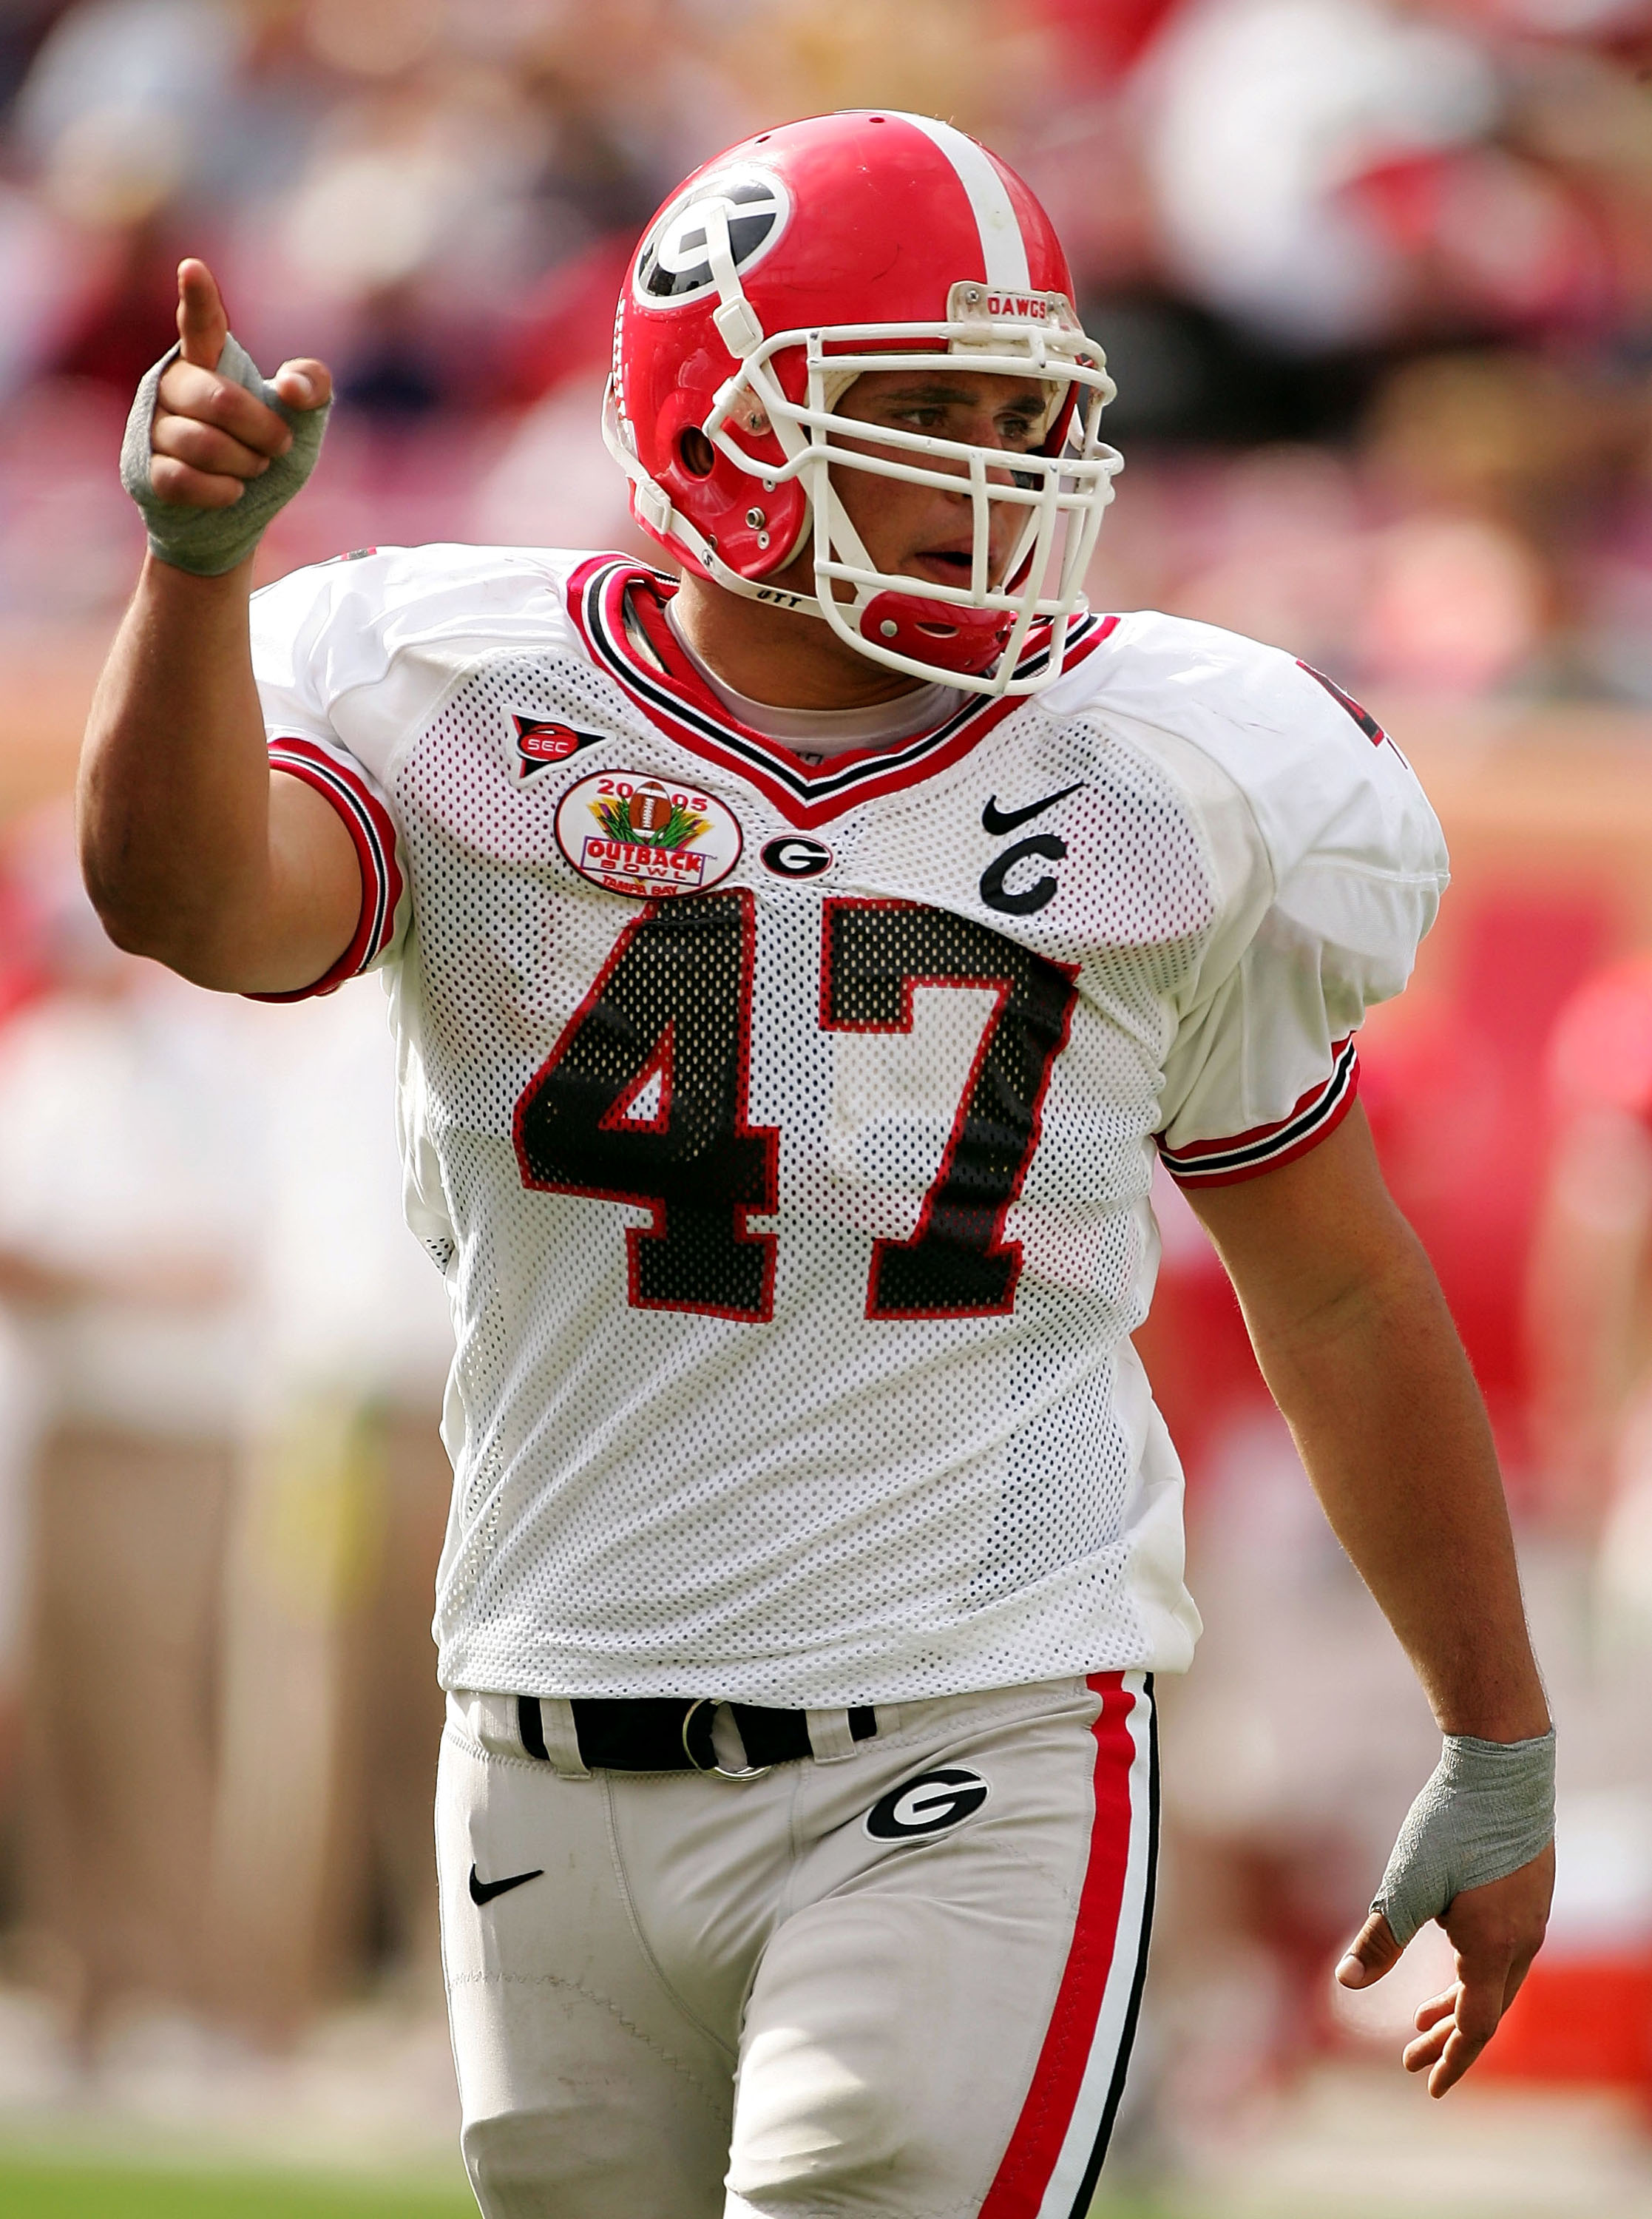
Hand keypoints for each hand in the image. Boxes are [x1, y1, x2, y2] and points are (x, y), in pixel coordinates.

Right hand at [150, 259, 331, 510]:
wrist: (240, 513)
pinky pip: (183, 478)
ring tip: (253, 467)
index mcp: (209, 360)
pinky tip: (233, 490)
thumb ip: (313, 386)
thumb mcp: (303, 418)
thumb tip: (291, 386)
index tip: (193, 267)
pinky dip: (221, 491)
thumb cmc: (266, 450)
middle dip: (261, 431)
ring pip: (201, 444)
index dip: (198, 298)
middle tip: (276, 446)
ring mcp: (154, 425)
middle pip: (218, 402)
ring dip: (244, 464)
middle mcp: (173, 384)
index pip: (202, 324)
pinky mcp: (147, 469)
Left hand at [1335, 1843, 1553, 2095]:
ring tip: (1421, 2019)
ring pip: (1495, 1979)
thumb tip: (1346, 1982)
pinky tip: (1450, 1953)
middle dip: (1447, 2038)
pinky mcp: (1528, 1893)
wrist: (1502, 1768)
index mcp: (1493, 1949)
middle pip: (1486, 2009)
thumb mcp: (1406, 1884)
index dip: (1451, 2059)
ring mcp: (1530, 1916)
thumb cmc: (1452, 1825)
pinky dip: (1474, 1970)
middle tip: (1410, 2059)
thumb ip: (1381, 1938)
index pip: (1476, 2026)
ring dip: (1458, 2002)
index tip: (1429, 2087)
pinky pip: (1503, 1951)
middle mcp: (1522, 1941)